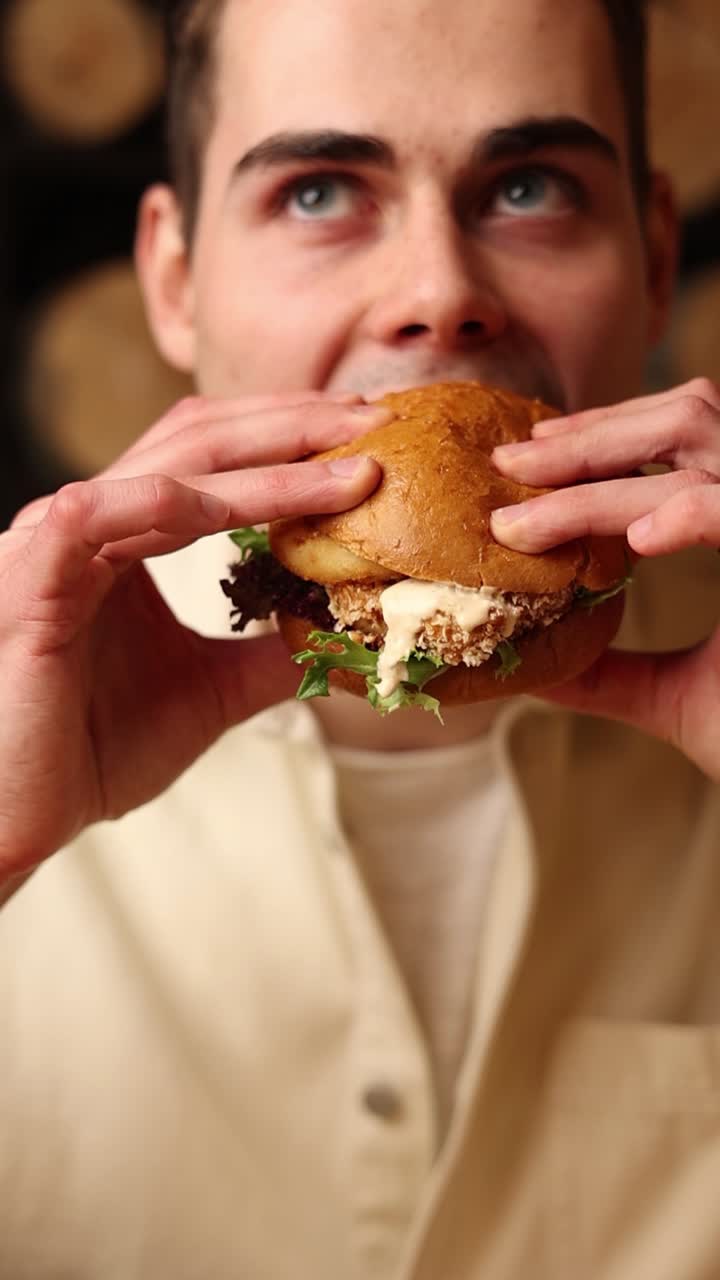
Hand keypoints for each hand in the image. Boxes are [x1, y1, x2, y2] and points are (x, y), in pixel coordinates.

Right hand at [0, 392, 387, 881]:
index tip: (369, 439)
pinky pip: (101, 512)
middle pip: (198, 437)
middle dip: (293, 425)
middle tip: (375, 418)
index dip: (289, 439)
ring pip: (169, 468)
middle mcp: (89, 520)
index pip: (212, 456)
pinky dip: (177, 500)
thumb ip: (269, 655)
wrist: (15, 816)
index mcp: (123, 535)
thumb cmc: (89, 752)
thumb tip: (342, 634)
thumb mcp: (210, 693)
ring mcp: (54, 540)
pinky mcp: (31, 575)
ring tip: (351, 465)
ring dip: (268, 461)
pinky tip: (245, 505)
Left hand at [490, 378, 719, 779]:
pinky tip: (637, 540)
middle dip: (588, 438)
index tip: (529, 454)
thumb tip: (536, 669)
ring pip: (700, 450)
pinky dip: (691, 514)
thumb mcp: (679, 701)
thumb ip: (613, 675)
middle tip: (508, 464)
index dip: (606, 431)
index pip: (685, 435)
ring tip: (525, 520)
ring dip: (601, 473)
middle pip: (689, 417)